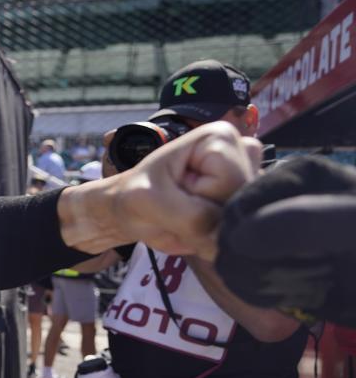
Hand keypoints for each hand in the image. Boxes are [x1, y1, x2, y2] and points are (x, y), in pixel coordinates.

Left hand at [112, 121, 261, 258]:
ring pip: (241, 221)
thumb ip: (193, 217)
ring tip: (186, 216)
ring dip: (209, 230)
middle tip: (179, 209)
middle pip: (241, 203)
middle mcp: (243, 154)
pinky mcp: (242, 204)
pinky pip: (236, 234)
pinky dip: (212, 239)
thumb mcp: (151, 202)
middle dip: (207, 218)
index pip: (231, 182)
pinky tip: (196, 225)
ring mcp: (246, 180)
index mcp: (220, 137)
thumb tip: (227, 236)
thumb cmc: (137, 196)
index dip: (201, 198)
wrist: (131, 211)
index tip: (175, 191)